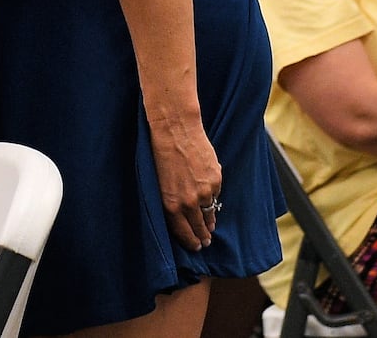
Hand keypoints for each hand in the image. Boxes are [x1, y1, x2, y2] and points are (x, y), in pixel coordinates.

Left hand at [148, 113, 221, 251]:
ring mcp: (204, 192)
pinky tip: (211, 201)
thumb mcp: (160, 184)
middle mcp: (188, 202)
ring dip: (210, 222)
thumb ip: (172, 202)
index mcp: (171, 205)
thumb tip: (183, 215)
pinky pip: (216, 195)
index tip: (195, 247)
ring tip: (210, 228)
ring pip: (210, 214)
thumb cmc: (161, 154)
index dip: (190, 242)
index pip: (183, 232)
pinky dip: (213, 199)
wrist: (176, 131)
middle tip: (205, 242)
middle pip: (198, 227)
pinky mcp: (215, 180)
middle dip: (202, 237)